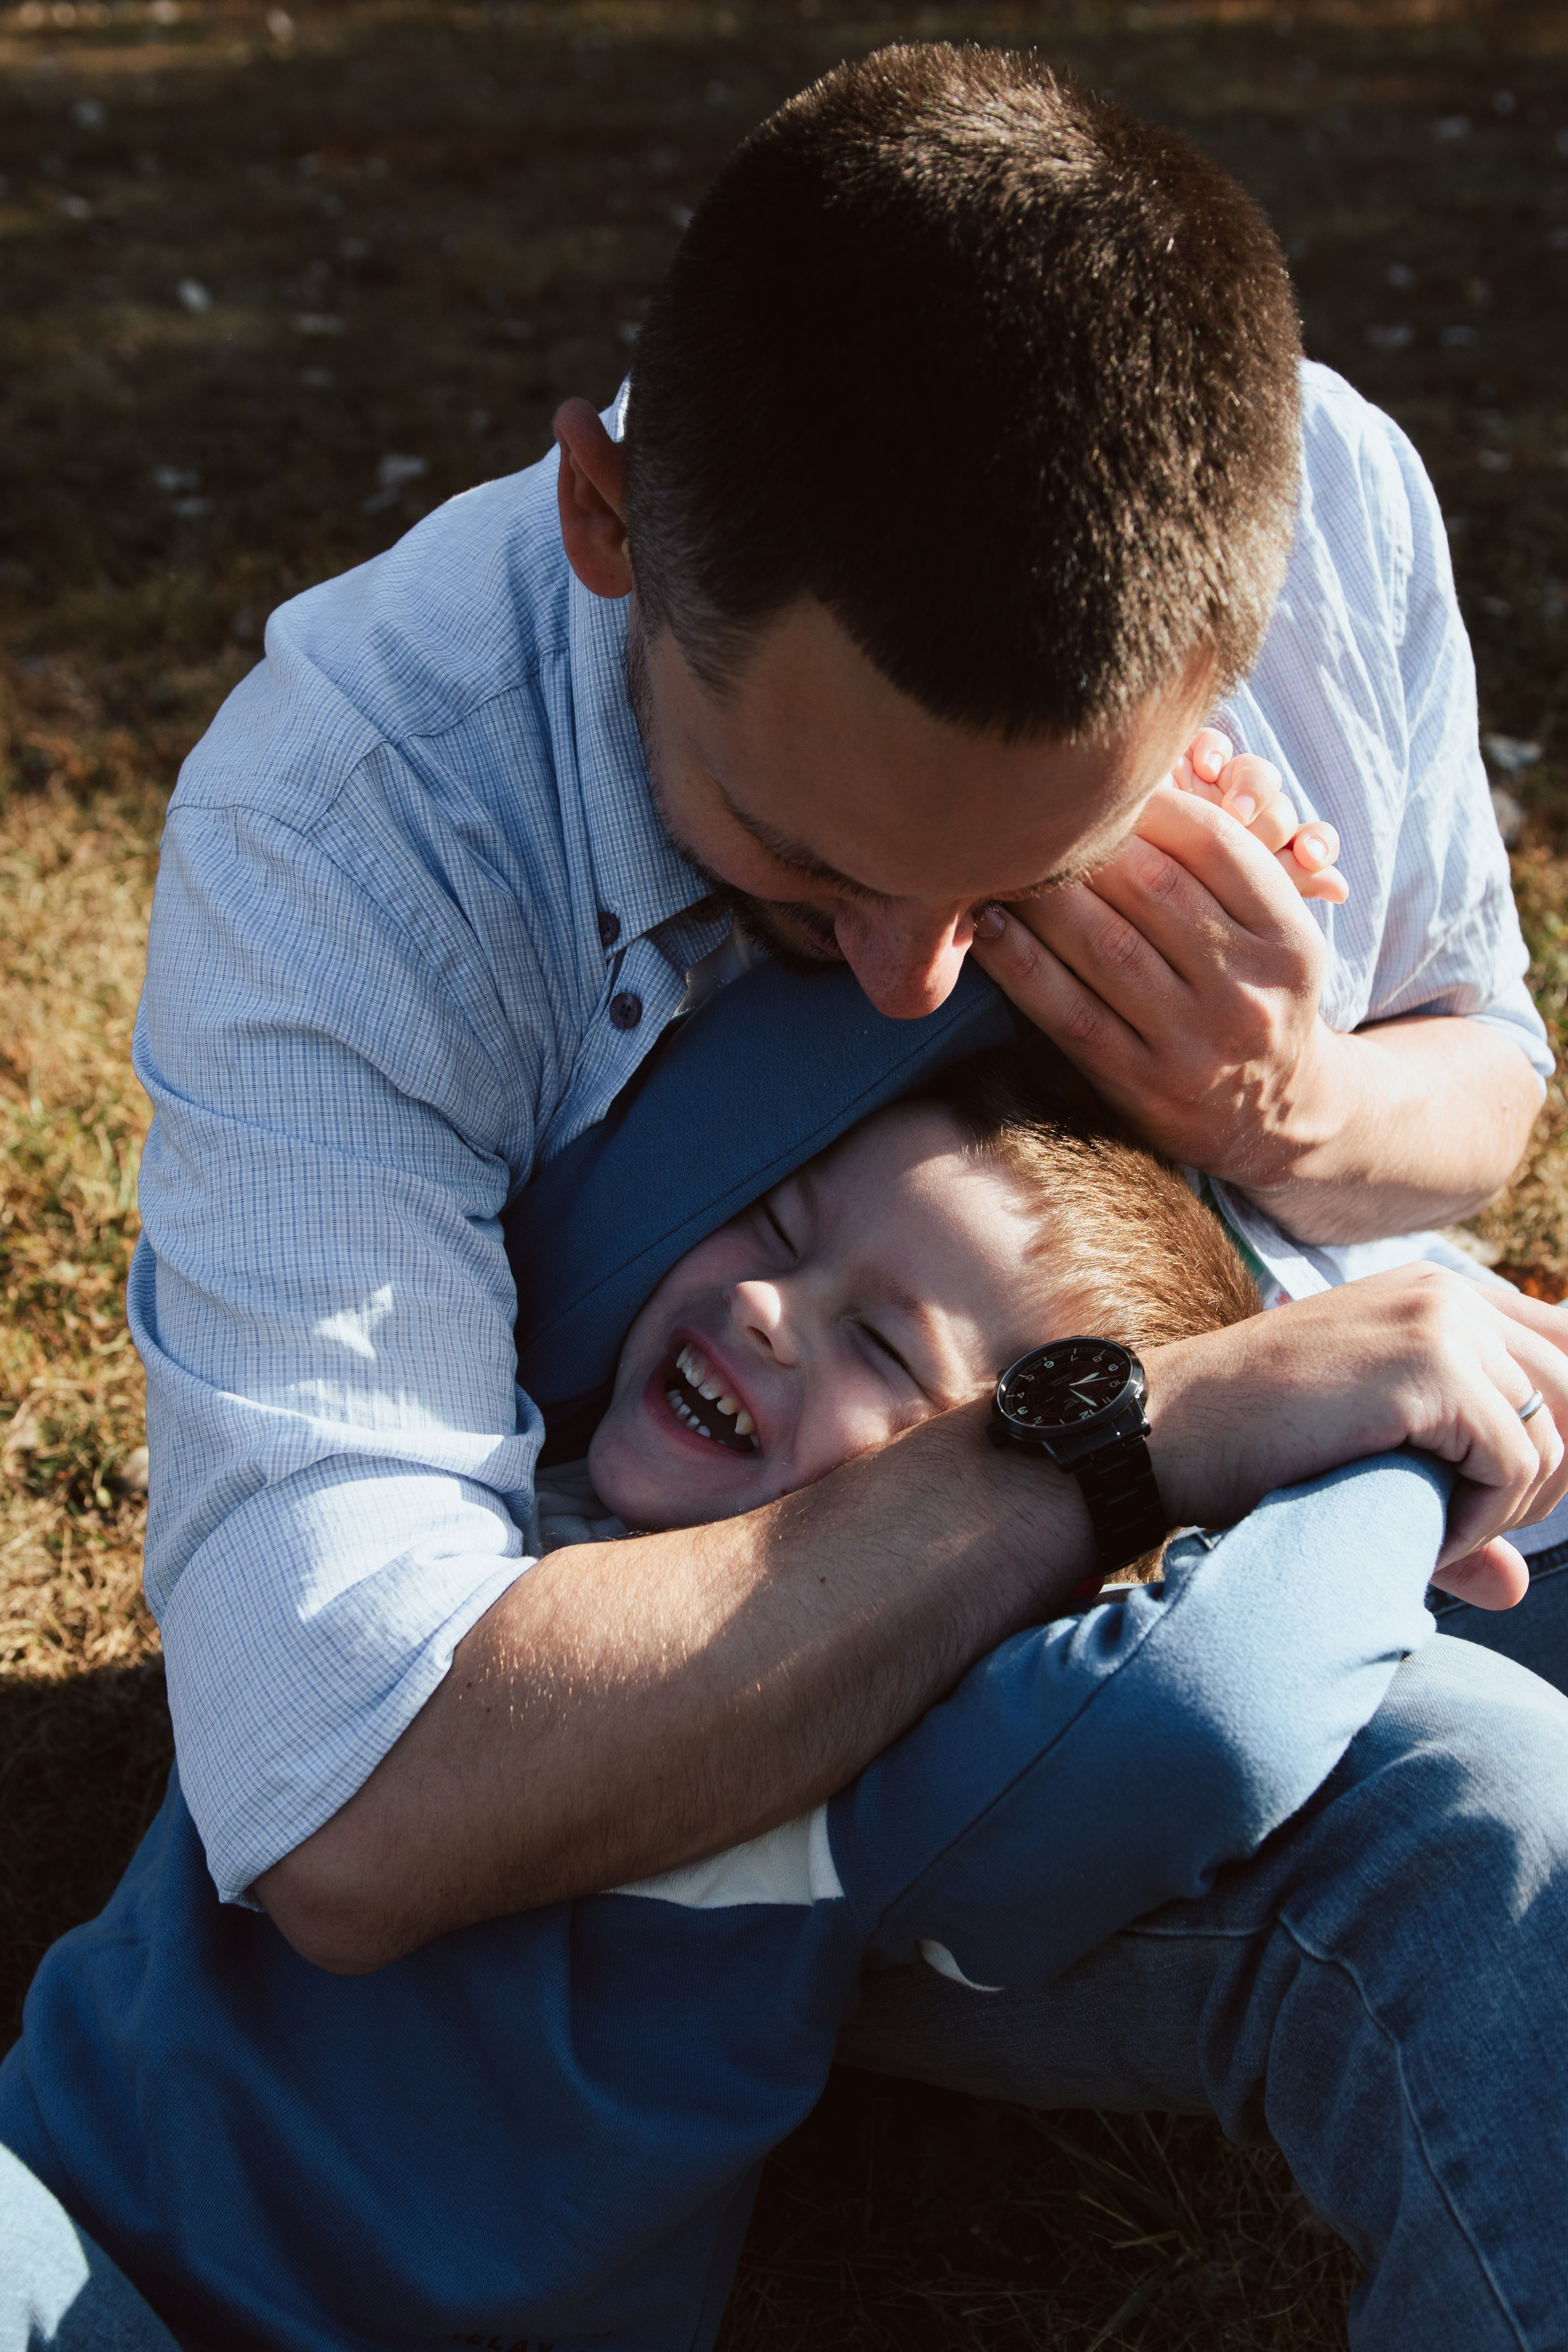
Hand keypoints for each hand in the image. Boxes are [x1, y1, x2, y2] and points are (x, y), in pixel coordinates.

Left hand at [971, 779, 1344, 1182]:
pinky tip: (984, 925)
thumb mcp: (1273, 936)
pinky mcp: (1142, 1087)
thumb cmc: (1257, 999)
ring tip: (999, 855)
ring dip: (1043, 894)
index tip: (1098, 776)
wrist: (1278, 1119)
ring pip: (1105, 946)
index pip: (1215, 844)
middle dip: (1087, 841)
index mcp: (1288, 941)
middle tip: (1030, 805)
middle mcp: (1248, 993)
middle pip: (1154, 888)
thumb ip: (1225, 868)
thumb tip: (1135, 781)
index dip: (1149, 800)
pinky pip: (1068, 1012)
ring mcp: (1195, 1045)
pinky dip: (1019, 963)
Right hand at [1145, 1265, 1567, 1606]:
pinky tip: (1421, 1537)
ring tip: (1437, 1536)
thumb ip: (1456, 1507)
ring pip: (1553, 1437)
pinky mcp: (1430, 1367)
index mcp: (1438, 1297)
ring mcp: (1441, 1323)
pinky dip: (1479, 1522)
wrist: (1168, 1431)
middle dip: (1543, 1485)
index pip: (1565, 1353)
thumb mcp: (1373, 1461)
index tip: (1510, 1501)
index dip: (1559, 1439)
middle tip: (1466, 1532)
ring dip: (1508, 1510)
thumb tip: (1519, 1589)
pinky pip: (1512, 1464)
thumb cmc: (1251, 1450)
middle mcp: (1449, 1295)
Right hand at [1173, 728, 1346, 905]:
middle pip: (1280, 810)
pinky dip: (1214, 749)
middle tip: (1252, 844)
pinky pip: (1208, 742)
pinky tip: (1206, 769)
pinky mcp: (1176, 762)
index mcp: (1258, 859)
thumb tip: (1342, 889)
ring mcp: (1209, 792)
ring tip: (1235, 810)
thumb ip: (1286, 886)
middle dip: (1273, 827)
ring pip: (1257, 774)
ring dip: (1255, 791)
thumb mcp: (1222, 900)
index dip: (1316, 845)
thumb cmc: (1167, 892)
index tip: (1313, 857)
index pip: (1304, 845)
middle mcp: (1240, 823)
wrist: (1088, 885)